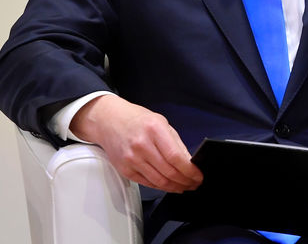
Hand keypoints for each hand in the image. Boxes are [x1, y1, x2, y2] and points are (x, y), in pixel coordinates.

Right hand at [70, 95, 202, 191]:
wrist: (109, 121)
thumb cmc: (136, 120)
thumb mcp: (161, 122)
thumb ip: (175, 142)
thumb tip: (189, 162)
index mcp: (154, 130)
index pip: (176, 157)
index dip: (190, 170)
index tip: (198, 175)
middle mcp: (142, 145)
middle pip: (169, 172)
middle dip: (185, 181)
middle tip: (194, 183)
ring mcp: (132, 159)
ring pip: (159, 181)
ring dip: (175, 187)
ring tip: (184, 186)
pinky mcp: (125, 170)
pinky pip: (147, 183)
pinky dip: (161, 187)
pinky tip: (169, 185)